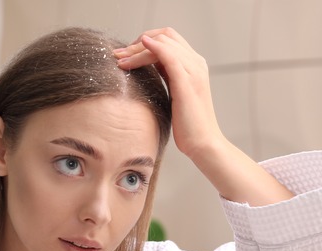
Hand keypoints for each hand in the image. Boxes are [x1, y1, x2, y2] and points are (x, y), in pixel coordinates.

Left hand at [114, 27, 224, 158]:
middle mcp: (196, 63)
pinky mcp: (187, 82)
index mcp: (194, 65)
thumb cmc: (187, 125)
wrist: (203, 143)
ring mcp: (193, 71)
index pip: (168, 38)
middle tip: (118, 55)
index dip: (145, 41)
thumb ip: (166, 77)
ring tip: (120, 60)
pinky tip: (137, 50)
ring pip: (164, 43)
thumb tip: (144, 67)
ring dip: (137, 48)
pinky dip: (152, 49)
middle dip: (138, 42)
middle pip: (165, 35)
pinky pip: (168, 56)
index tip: (126, 55)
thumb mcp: (175, 94)